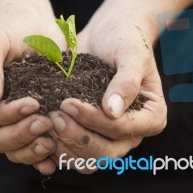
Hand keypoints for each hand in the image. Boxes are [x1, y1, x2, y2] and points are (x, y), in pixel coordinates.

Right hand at [0, 2, 65, 174]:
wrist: (31, 22)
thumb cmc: (8, 26)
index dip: (6, 115)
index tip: (33, 103)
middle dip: (21, 135)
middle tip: (46, 123)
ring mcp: (8, 119)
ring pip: (13, 149)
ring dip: (31, 149)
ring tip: (53, 142)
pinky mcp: (28, 119)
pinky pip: (30, 145)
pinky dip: (42, 154)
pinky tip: (57, 155)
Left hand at [43, 13, 166, 173]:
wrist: (107, 33)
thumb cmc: (125, 40)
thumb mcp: (131, 54)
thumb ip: (126, 81)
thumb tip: (112, 111)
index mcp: (151, 117)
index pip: (122, 129)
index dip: (94, 120)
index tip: (69, 103)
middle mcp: (131, 133)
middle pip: (105, 153)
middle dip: (77, 137)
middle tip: (54, 117)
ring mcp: (109, 136)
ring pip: (87, 160)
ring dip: (65, 146)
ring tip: (46, 121)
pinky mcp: (89, 132)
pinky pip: (73, 152)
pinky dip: (57, 146)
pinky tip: (41, 128)